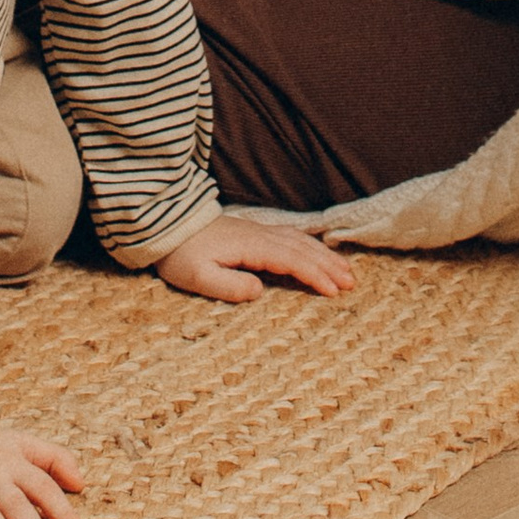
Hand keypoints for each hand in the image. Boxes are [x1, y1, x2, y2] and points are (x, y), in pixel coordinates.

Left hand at [156, 215, 357, 305]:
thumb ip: (229, 286)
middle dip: (328, 265)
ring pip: (299, 241)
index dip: (314, 275)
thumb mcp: (198, 277)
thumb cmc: (180, 256)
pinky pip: (290, 237)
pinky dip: (309, 245)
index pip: (291, 261)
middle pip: (302, 249)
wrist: (167, 227)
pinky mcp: (253, 233)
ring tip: (344, 270)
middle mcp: (260, 236)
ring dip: (323, 255)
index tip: (333, 291)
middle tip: (351, 283)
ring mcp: (258, 232)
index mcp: (250, 247)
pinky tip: (317, 251)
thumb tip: (259, 291)